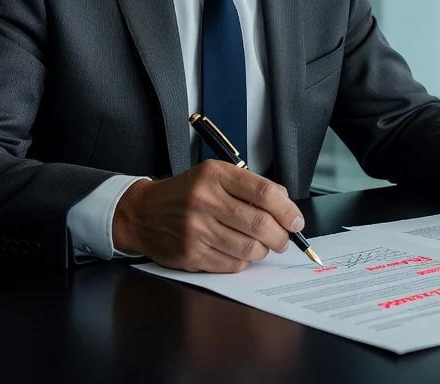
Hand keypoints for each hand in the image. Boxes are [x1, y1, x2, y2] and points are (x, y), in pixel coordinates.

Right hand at [112, 160, 304, 272]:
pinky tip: (236, 251)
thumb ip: (248, 186)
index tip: (296, 221)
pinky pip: (233, 264)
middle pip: (260, 224)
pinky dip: (243, 261)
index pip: (264, 192)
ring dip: (263, 250)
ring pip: (250, 248)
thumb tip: (285, 204)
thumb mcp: (213, 175)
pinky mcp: (192, 253)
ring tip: (260, 244)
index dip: (287, 210)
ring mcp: (197, 229)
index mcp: (214, 175)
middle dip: (281, 236)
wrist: (143, 213)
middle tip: (284, 238)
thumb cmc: (184, 194)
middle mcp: (205, 200)